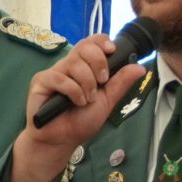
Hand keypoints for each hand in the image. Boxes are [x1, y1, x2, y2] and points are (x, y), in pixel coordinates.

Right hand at [8, 35, 150, 181]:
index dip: (101, 41)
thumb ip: (120, 83)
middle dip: (98, 62)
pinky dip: (73, 91)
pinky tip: (76, 102)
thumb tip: (140, 67)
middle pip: (84, 46)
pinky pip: (60, 77)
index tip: (112, 50)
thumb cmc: (81, 121)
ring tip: (87, 100)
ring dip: (87, 82)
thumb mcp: (106, 101)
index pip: (91, 42)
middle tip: (102, 82)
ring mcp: (54, 72)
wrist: (62, 140)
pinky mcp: (41, 81)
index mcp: (84, 67)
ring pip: (74, 62)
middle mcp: (69, 65)